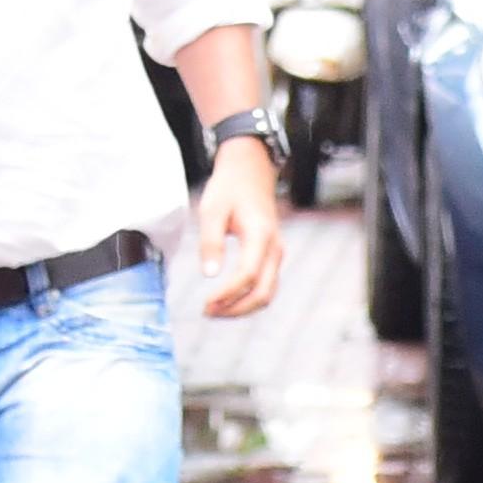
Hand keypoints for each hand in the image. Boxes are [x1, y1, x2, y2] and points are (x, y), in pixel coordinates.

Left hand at [192, 134, 284, 318]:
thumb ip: (210, 242)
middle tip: (207, 312)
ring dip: (242, 308)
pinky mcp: (272, 255)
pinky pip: (265, 285)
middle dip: (235, 309)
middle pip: (262, 293)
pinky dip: (247, 298)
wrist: (250, 170)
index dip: (226, 294)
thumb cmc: (228, 188)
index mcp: (260, 235)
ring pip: (267, 294)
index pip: (247, 276)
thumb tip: (209, 275)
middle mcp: (274, 248)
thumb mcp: (212, 210)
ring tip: (214, 309)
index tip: (205, 303)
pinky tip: (226, 299)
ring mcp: (276, 253)